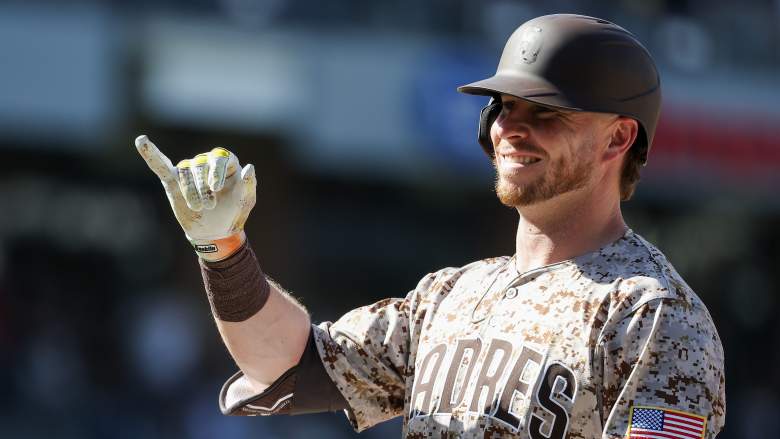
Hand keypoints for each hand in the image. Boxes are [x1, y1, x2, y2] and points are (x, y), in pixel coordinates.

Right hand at [135, 135, 256, 260]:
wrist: (216, 231)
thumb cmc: (233, 213)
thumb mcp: (245, 201)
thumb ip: (248, 184)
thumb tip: (249, 167)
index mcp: (226, 164)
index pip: (219, 157)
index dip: (216, 171)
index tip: (216, 187)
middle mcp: (206, 163)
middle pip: (200, 165)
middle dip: (203, 187)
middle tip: (209, 206)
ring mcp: (189, 171)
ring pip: (185, 171)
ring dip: (190, 191)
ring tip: (198, 208)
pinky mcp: (173, 181)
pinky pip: (161, 165)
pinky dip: (151, 154)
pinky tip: (142, 141)